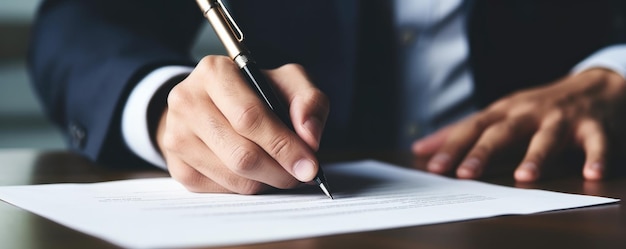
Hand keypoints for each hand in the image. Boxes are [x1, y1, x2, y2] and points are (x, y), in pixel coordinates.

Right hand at [156, 56, 328, 192]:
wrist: (213, 103)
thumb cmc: (255, 92)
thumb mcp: (288, 82)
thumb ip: (309, 101)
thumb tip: (309, 137)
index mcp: (214, 72)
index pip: (250, 117)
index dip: (284, 146)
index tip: (309, 165)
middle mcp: (187, 101)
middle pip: (242, 154)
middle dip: (280, 170)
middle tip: (300, 174)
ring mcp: (177, 135)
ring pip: (233, 177)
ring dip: (266, 181)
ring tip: (281, 170)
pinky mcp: (177, 165)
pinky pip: (221, 190)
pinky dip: (247, 187)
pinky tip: (257, 173)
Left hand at [412, 69, 625, 181]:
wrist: (593, 85)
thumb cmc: (535, 107)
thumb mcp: (499, 114)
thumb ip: (461, 132)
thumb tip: (419, 148)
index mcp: (503, 111)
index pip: (472, 128)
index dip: (452, 146)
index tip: (433, 167)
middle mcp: (528, 112)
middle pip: (502, 132)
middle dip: (482, 152)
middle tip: (465, 174)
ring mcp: (561, 118)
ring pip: (546, 137)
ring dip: (535, 156)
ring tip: (523, 177)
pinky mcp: (593, 126)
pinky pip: (595, 142)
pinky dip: (594, 157)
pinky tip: (590, 174)